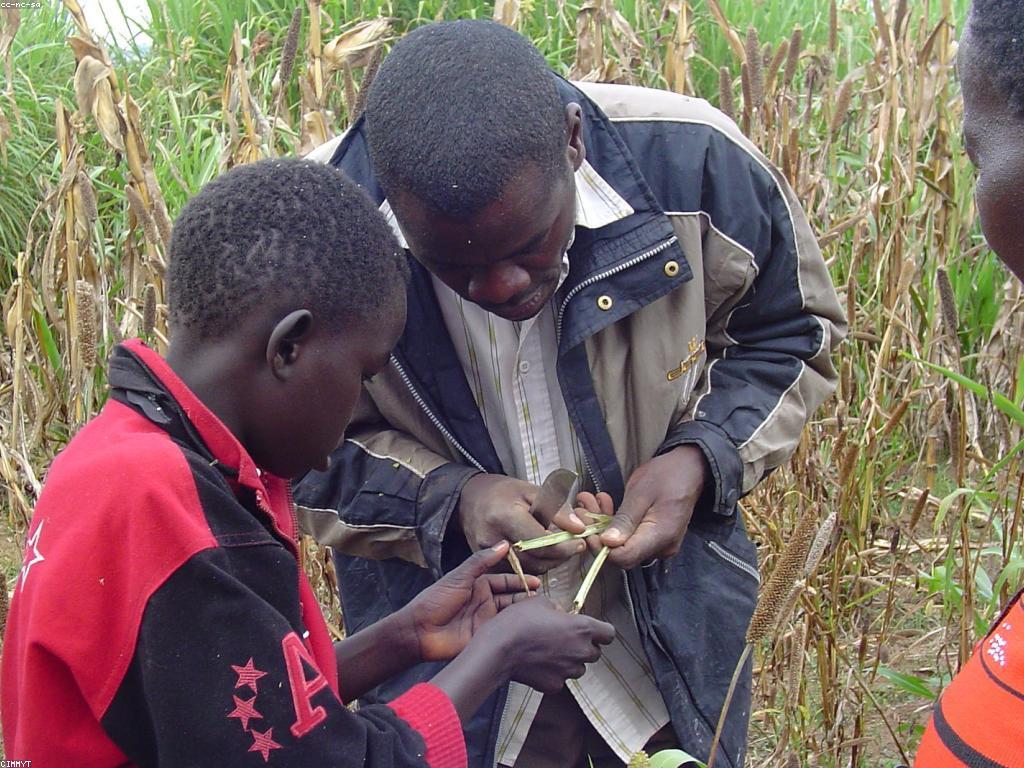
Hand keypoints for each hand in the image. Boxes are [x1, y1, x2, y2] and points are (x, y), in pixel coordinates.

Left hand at [399, 542, 539, 661]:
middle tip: (544, 599)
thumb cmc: (437, 599)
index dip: (521, 581)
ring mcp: (486, 620)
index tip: (537, 582)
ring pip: (510, 614)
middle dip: (527, 597)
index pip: (506, 581)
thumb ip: (482, 561)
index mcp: (479, 585)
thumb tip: (505, 544)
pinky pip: (503, 632)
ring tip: (541, 612)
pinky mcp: (485, 637)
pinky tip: (528, 628)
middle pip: (511, 598)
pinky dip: (515, 629)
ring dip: (524, 613)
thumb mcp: (459, 576)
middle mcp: (485, 601)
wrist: (419, 630)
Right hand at [458, 473, 585, 573]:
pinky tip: (542, 552)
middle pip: (536, 560)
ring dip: (550, 562)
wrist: (471, 501)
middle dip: (560, 556)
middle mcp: (493, 540)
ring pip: (529, 570)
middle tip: (574, 545)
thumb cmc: (503, 492)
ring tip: (559, 546)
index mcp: (504, 517)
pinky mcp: (488, 565)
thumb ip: (557, 509)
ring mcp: (488, 556)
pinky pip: (519, 572)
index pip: (540, 542)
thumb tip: (579, 528)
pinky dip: (535, 564)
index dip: (564, 546)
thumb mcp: (532, 491)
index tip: (580, 542)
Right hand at [480, 596, 615, 691]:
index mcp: (582, 628)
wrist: (498, 649)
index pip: (609, 634)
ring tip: (551, 651)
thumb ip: (557, 608)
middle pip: (595, 653)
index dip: (601, 631)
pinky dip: (555, 673)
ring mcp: (568, 671)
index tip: (592, 629)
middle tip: (566, 638)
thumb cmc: (519, 621)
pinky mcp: (554, 686)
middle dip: (584, 646)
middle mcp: (580, 652)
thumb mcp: (540, 602)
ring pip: (579, 667)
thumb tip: (561, 614)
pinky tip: (540, 664)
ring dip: (571, 660)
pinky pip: (561, 679)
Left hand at [591, 445, 708, 568]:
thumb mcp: (641, 492)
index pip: (624, 557)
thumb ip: (625, 520)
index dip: (601, 547)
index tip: (585, 528)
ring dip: (604, 526)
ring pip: (624, 546)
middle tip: (583, 509)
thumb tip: (607, 544)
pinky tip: (606, 507)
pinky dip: (616, 525)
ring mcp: (659, 545)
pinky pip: (631, 539)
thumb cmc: (667, 476)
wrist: (690, 469)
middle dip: (598, 534)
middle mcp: (661, 548)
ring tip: (592, 502)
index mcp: (660, 537)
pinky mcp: (655, 539)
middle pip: (622, 554)